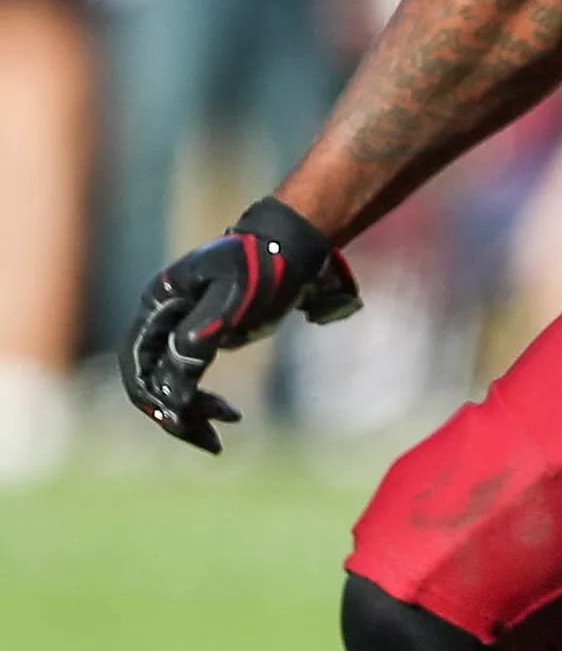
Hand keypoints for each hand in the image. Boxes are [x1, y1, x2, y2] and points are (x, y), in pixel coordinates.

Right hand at [119, 196, 360, 452]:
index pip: (137, 360)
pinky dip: (205, 402)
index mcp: (161, 302)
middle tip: (210, 440)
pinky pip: (193, 380)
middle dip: (176, 412)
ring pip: (172, 384)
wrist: (298, 247)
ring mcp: (182, 330)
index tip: (179, 419)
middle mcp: (164, 318)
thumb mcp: (234, 298)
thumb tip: (175, 386)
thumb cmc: (265, 266)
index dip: (152, 393)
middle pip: (152, 378)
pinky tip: (230, 415)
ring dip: (192, 412)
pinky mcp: (206, 341)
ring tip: (226, 428)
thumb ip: (200, 337)